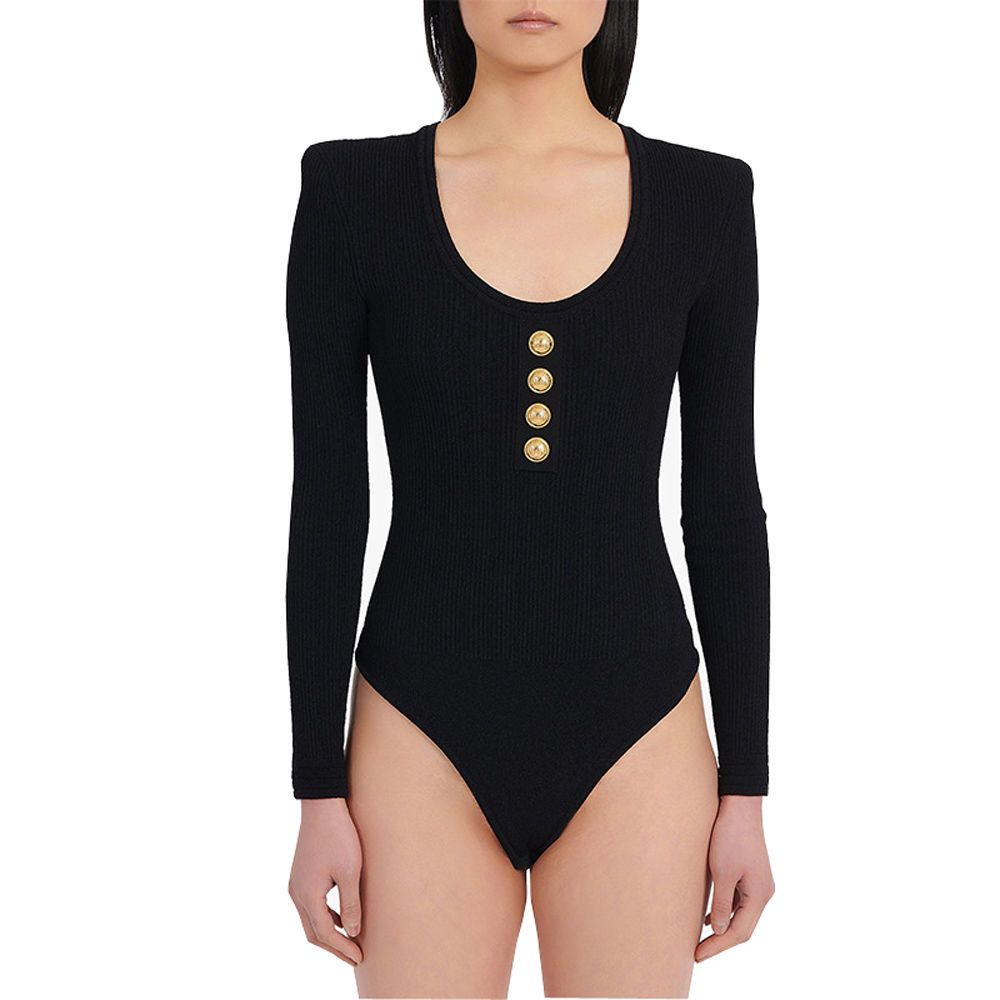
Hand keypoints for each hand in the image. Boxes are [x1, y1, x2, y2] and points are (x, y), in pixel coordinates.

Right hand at [288, 798, 363, 965]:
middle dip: (333, 947)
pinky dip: (325, 916)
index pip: (324, 934)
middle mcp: (297, 893)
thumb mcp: (350, 872)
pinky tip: (342, 916)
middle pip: (313, 932)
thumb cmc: (339, 836)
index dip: (342, 949)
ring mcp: (296, 883)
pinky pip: (310, 905)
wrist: (322, 805)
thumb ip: (351, 904)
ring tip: (349, 941)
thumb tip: (352, 933)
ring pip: (310, 920)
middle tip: (354, 957)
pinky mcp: (301, 874)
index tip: (359, 958)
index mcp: (308, 895)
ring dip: (328, 933)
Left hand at [695, 795, 773, 961]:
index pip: (739, 932)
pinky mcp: (750, 873)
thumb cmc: (730, 836)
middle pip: (742, 927)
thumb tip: (720, 930)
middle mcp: (763, 892)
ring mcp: (758, 882)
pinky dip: (725, 911)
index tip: (698, 955)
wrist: (740, 805)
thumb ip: (722, 904)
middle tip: (698, 953)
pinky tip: (710, 916)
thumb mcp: (722, 872)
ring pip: (741, 914)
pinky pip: (739, 900)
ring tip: (701, 940)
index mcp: (759, 895)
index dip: (718, 946)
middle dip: (721, 942)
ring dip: (723, 927)